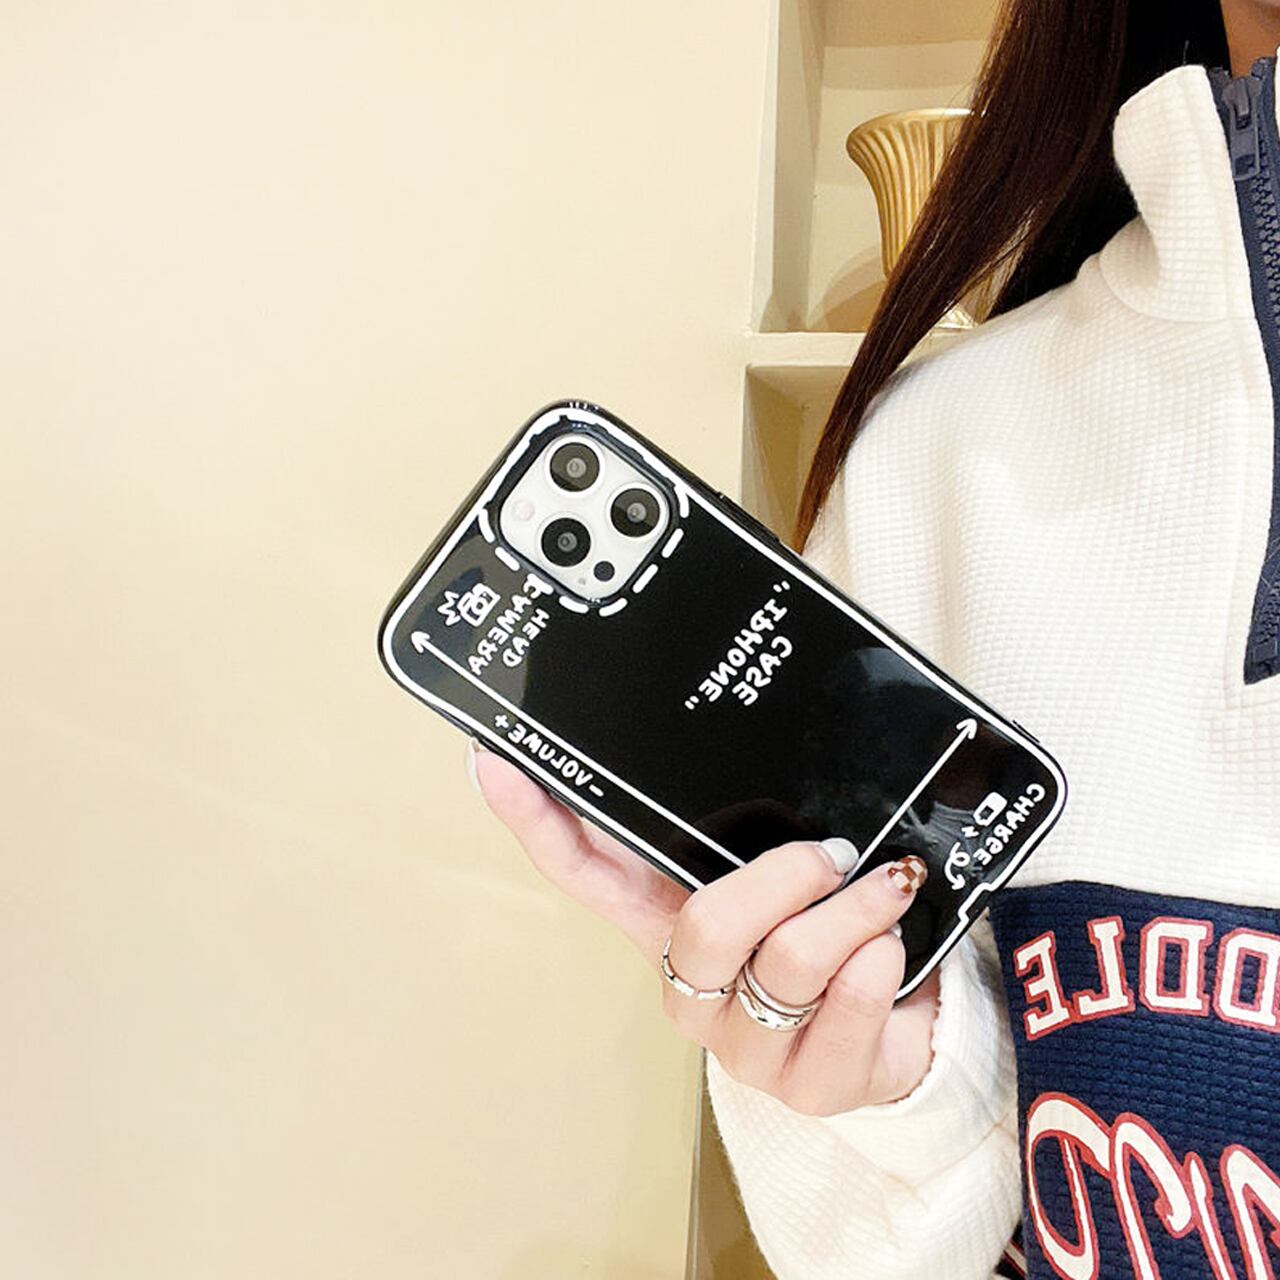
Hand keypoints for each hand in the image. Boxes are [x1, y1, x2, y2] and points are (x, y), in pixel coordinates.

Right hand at [469, 742, 940, 1116]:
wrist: (894, 1027)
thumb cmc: (827, 932)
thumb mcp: (781, 876)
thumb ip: (747, 826)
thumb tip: (732, 736)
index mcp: (666, 926)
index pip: (584, 874)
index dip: (536, 821)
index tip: (497, 760)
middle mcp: (691, 991)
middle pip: (709, 925)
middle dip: (788, 876)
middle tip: (833, 854)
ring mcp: (743, 1048)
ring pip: (792, 960)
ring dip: (856, 911)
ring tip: (882, 893)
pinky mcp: (809, 1086)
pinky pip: (849, 1002)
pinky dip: (882, 956)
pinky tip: (885, 952)